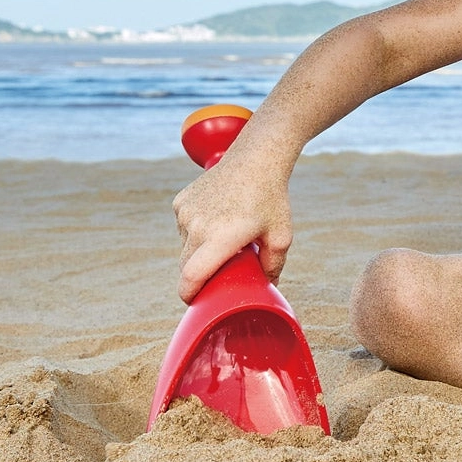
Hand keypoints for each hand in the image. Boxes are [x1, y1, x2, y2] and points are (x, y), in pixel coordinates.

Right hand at [172, 160, 293, 301]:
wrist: (255, 159)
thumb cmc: (272, 199)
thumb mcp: (281, 236)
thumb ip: (274, 267)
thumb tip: (268, 288)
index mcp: (221, 238)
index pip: (191, 276)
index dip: (189, 295)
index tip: (195, 302)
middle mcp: (198, 226)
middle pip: (186, 266)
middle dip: (198, 276)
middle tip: (218, 275)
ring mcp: (186, 213)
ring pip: (185, 246)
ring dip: (198, 251)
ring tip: (224, 239)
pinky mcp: (180, 202)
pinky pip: (183, 228)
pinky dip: (195, 231)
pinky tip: (216, 219)